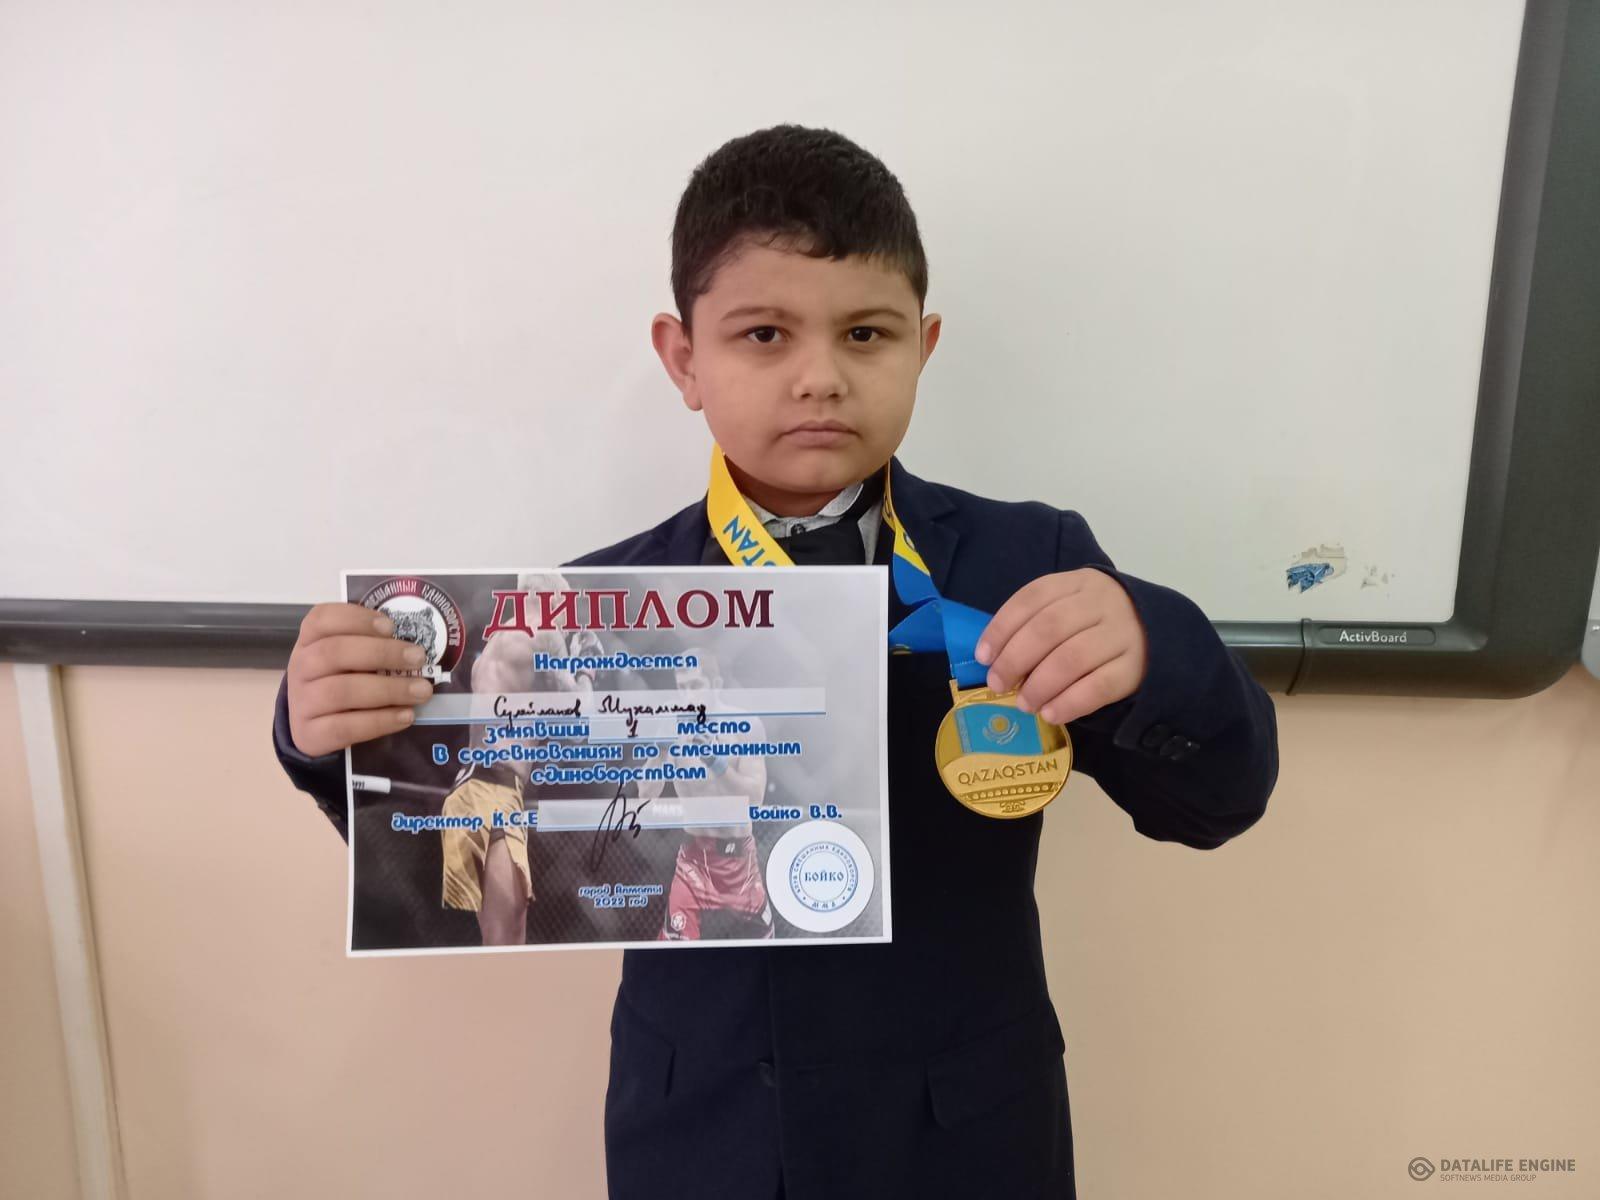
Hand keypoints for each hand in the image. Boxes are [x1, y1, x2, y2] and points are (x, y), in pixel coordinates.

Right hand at [286, 603, 433, 756]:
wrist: (316, 726)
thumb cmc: (342, 681)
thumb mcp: (349, 658)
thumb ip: (371, 646)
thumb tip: (413, 648)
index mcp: (309, 641)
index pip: (322, 619)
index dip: (356, 619)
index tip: (391, 627)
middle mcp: (300, 668)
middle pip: (334, 653)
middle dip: (382, 653)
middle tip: (418, 658)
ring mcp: (302, 703)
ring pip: (340, 692)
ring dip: (388, 689)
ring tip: (422, 690)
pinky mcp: (309, 735)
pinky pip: (344, 728)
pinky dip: (379, 721)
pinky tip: (406, 716)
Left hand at [974, 569, 1147, 725]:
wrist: (1156, 633)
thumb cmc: (1095, 624)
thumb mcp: (1069, 608)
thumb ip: (1035, 625)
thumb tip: (994, 661)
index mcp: (1077, 583)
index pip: (1033, 597)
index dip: (1002, 627)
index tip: (983, 656)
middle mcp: (1101, 603)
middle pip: (1050, 628)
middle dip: (1016, 659)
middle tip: (998, 684)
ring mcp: (1121, 634)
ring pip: (1072, 658)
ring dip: (1040, 685)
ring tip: (1024, 703)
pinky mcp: (1135, 668)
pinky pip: (1099, 686)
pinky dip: (1069, 703)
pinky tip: (1051, 714)